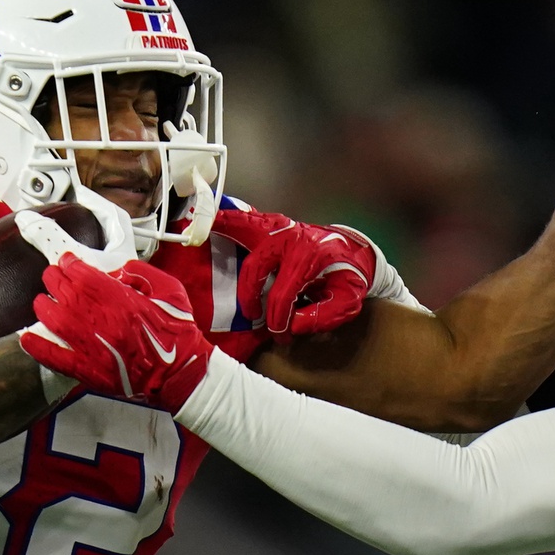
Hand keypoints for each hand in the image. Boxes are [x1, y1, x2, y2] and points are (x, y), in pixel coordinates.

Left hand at [20, 256, 214, 412]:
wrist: (180, 372)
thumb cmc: (176, 332)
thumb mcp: (169, 288)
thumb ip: (140, 272)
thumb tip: (114, 268)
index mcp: (121, 299)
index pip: (81, 273)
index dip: (70, 263)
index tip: (68, 261)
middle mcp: (102, 320)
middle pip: (63, 291)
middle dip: (54, 279)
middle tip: (53, 276)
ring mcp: (92, 346)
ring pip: (53, 319)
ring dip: (44, 306)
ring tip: (43, 301)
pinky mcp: (88, 370)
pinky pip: (54, 357)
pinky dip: (37, 346)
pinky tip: (27, 337)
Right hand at [210, 209, 378, 341]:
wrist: (355, 251)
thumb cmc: (349, 277)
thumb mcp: (348, 302)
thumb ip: (323, 316)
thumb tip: (292, 326)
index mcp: (310, 257)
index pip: (283, 293)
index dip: (278, 318)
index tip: (280, 335)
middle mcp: (292, 238)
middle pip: (256, 266)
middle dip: (250, 295)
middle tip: (254, 315)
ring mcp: (281, 228)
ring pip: (245, 229)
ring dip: (222, 233)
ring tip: (198, 236)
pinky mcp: (274, 226)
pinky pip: (246, 220)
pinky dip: (227, 219)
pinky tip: (209, 220)